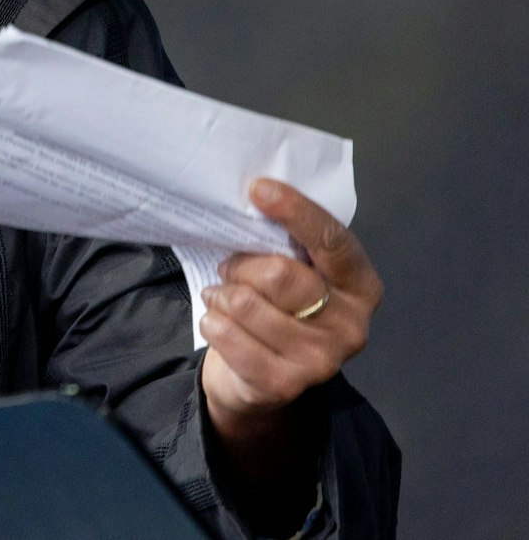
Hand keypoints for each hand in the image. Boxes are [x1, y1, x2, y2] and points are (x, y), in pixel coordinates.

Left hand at [199, 178, 381, 482]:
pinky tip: (217, 323)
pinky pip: (229, 336)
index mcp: (360, 286)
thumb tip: (259, 194)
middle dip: (240, 266)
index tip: (258, 189)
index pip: (332, 241)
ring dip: (220, 296)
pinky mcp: (286, 384)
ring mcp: (322, 360)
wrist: (257, 379)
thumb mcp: (295, 271)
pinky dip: (212, 322)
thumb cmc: (275, 308)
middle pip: (280, 274)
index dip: (296, 212)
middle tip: (229, 270)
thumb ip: (289, 242)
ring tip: (221, 299)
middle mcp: (352, 325)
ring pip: (246, 304)